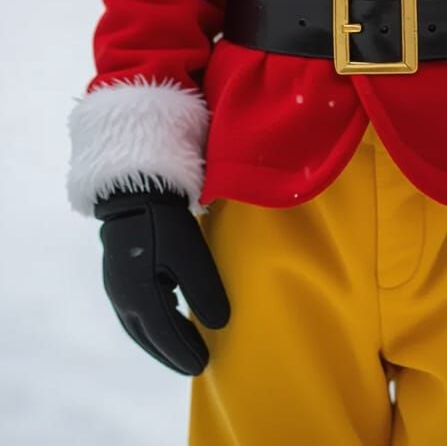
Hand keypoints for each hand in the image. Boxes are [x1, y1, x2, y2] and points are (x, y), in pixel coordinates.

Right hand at [94, 182, 230, 375]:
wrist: (133, 190)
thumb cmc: (164, 222)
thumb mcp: (190, 255)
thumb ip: (204, 291)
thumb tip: (219, 324)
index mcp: (140, 296)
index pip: (164, 335)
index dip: (184, 352)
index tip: (203, 366)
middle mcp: (123, 297)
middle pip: (147, 336)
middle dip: (170, 353)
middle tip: (192, 365)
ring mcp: (116, 285)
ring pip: (138, 325)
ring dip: (158, 341)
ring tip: (179, 350)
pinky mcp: (117, 273)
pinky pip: (134, 311)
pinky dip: (150, 324)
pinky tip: (163, 320)